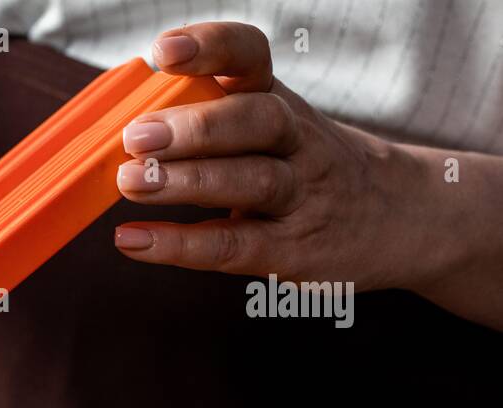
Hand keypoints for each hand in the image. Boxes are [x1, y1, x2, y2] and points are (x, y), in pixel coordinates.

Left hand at [113, 21, 427, 294]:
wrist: (404, 218)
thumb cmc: (306, 167)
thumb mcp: (273, 128)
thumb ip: (209, 119)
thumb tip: (113, 128)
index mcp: (279, 100)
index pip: (251, 58)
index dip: (211, 48)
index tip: (166, 52)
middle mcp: (297, 141)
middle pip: (255, 121)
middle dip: (195, 127)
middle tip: (136, 137)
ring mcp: (301, 196)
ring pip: (251, 181)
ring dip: (188, 182)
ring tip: (131, 181)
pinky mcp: (294, 250)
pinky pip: (236, 244)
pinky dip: (182, 244)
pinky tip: (134, 240)